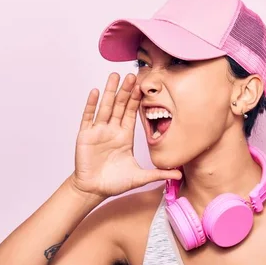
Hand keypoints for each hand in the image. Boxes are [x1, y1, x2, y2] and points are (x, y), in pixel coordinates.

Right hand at [70, 73, 180, 197]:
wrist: (94, 190)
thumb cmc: (114, 183)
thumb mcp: (140, 177)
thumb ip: (159, 173)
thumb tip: (179, 175)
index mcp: (125, 137)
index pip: (131, 113)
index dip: (137, 100)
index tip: (143, 86)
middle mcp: (112, 130)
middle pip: (119, 106)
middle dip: (126, 91)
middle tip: (133, 74)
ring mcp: (98, 131)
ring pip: (105, 107)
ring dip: (110, 91)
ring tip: (115, 76)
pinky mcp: (85, 135)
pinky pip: (88, 117)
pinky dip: (92, 104)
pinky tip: (96, 91)